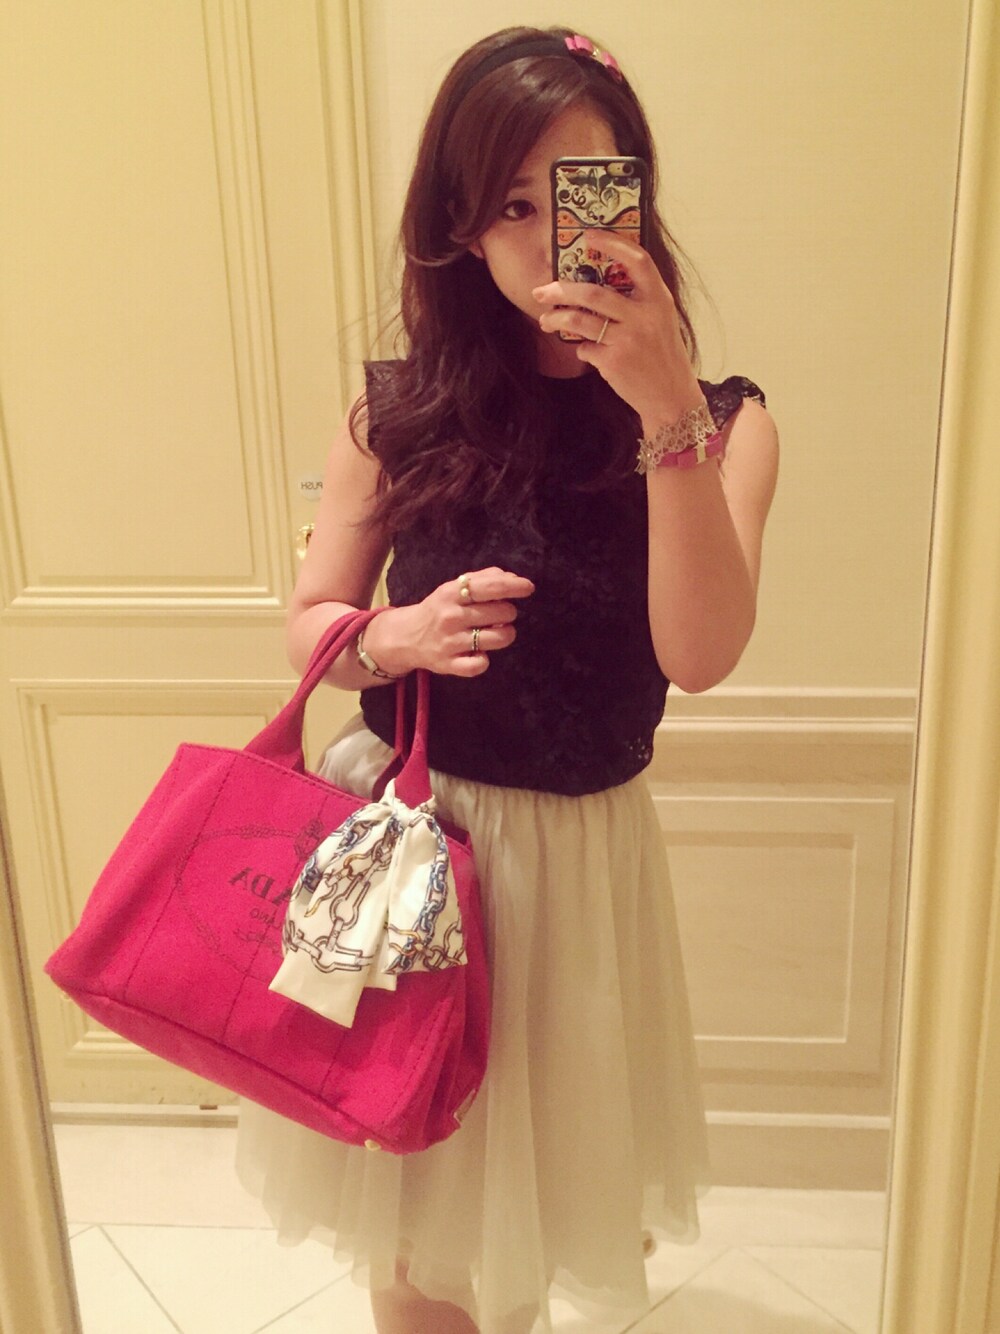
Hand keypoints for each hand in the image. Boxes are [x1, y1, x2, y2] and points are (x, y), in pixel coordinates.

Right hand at [362, 567, 534, 677]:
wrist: (406, 637)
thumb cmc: (439, 609)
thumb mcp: (453, 588)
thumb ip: (483, 579)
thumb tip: (514, 579)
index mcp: (452, 593)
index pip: (489, 587)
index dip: (513, 587)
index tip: (528, 587)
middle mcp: (451, 617)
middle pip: (501, 613)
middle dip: (508, 613)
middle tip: (499, 615)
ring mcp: (450, 642)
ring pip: (498, 638)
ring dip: (505, 634)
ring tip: (495, 631)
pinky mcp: (449, 665)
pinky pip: (480, 665)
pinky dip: (485, 659)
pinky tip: (479, 652)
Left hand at [533, 229, 703, 426]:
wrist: (671, 397)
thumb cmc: (662, 356)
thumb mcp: (660, 321)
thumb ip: (638, 301)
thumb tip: (596, 284)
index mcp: (659, 300)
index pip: (637, 260)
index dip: (612, 243)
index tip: (588, 235)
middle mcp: (644, 316)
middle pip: (593, 293)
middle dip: (561, 290)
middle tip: (541, 291)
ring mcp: (628, 339)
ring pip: (580, 320)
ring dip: (557, 319)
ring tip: (545, 320)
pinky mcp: (614, 362)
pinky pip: (585, 348)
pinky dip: (581, 349)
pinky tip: (586, 352)